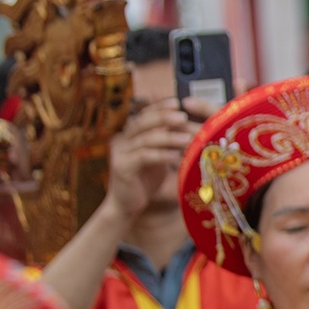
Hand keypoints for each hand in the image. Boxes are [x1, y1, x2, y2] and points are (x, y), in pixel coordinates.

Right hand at [105, 98, 203, 221]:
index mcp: (130, 135)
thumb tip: (188, 131)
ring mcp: (120, 153)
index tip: (178, 102)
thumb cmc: (144, 182)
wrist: (126, 205)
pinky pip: (143, 157)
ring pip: (146, 139)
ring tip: (187, 139)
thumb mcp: (157, 159)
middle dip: (164, 117)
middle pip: (143, 122)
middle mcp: (122, 140)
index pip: (144, 114)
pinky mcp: (122, 167)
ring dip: (168, 138)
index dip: (159, 107)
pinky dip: (161, 155)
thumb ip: (166, 144)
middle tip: (183, 116)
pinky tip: (176, 157)